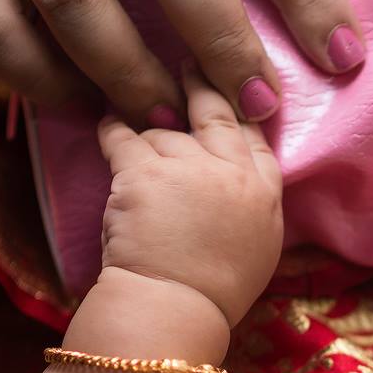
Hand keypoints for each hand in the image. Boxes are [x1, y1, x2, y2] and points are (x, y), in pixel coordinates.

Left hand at [97, 64, 281, 326]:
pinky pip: (123, 135)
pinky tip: (106, 123)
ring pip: (163, 127)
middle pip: (217, 111)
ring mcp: (190, 168)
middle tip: (186, 62)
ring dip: (147, 130)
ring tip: (130, 122)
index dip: (241, 107)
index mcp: (267, 195)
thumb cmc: (213, 293)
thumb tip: (240, 183)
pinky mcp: (144, 172)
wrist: (175, 309)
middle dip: (200, 83)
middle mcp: (234, 173)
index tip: (230, 88)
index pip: (256, 135)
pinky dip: (111, 129)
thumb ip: (254, 205)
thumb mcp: (258, 248)